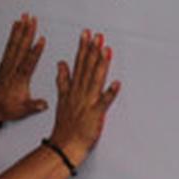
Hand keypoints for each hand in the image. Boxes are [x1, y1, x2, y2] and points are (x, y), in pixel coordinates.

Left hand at [0, 13, 47, 123]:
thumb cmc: (7, 107)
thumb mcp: (22, 110)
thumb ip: (33, 106)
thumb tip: (43, 104)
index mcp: (18, 79)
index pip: (28, 62)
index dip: (35, 51)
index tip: (41, 40)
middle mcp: (12, 69)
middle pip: (21, 48)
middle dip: (27, 32)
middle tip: (32, 19)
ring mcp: (7, 64)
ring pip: (14, 44)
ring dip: (20, 29)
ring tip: (25, 17)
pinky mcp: (4, 62)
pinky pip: (9, 46)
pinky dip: (13, 34)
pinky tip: (16, 26)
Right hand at [48, 29, 120, 163]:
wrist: (65, 144)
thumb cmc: (65, 124)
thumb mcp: (61, 98)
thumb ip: (63, 79)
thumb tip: (61, 63)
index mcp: (72, 88)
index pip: (78, 64)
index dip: (83, 48)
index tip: (87, 35)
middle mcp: (80, 92)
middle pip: (86, 68)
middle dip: (92, 50)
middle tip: (97, 35)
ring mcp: (87, 102)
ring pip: (94, 80)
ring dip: (100, 65)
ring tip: (106, 50)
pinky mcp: (96, 113)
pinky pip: (104, 102)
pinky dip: (110, 93)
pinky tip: (117, 83)